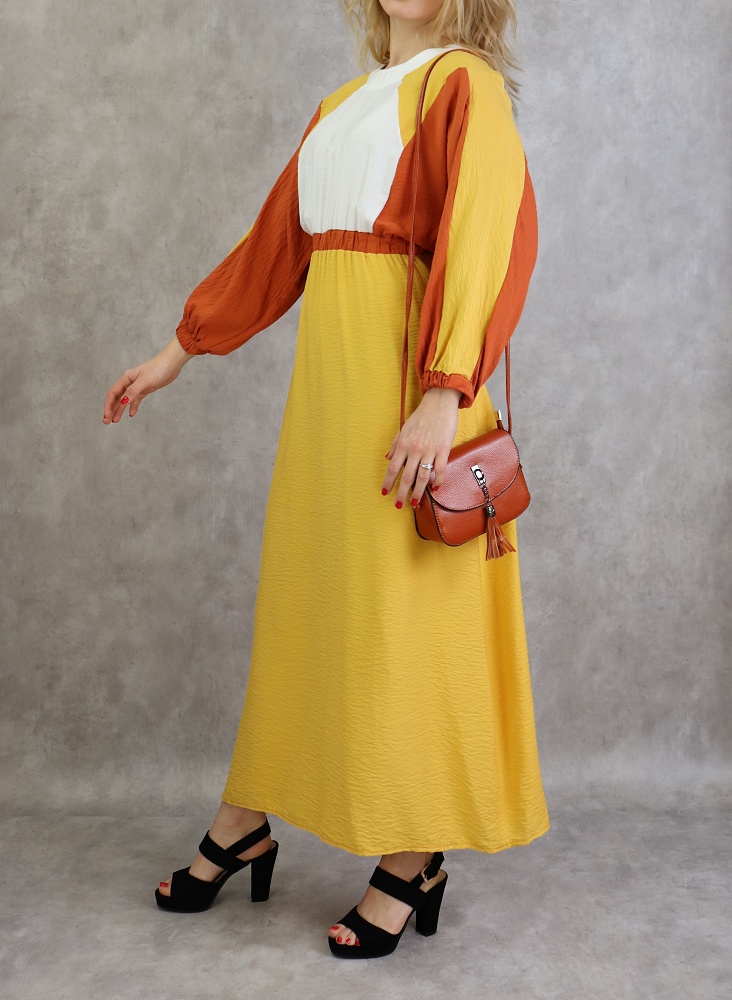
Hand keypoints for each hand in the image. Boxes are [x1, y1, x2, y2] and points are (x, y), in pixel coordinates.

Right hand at [103, 336, 193, 423]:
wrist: (171, 364)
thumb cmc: (158, 369)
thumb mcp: (144, 381)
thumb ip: (133, 391)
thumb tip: (122, 402)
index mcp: (126, 378)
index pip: (113, 394)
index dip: (108, 405)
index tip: (106, 416)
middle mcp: (129, 382)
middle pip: (117, 398)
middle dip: (111, 410)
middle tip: (106, 422)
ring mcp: (137, 386)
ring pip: (125, 400)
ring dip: (120, 410)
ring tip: (115, 421)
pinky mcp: (145, 389)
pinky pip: (136, 400)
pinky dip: (133, 407)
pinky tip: (131, 414)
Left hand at [381, 387, 460, 508]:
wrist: (439, 402)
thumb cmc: (422, 415)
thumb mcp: (404, 429)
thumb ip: (396, 444)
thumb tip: (388, 458)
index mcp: (404, 444)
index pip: (393, 468)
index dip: (388, 482)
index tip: (385, 493)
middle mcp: (415, 449)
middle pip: (406, 476)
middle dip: (402, 493)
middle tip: (398, 505)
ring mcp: (429, 450)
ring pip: (422, 477)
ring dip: (418, 491)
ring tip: (415, 502)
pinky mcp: (443, 449)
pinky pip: (440, 469)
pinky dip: (438, 481)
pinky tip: (435, 488)